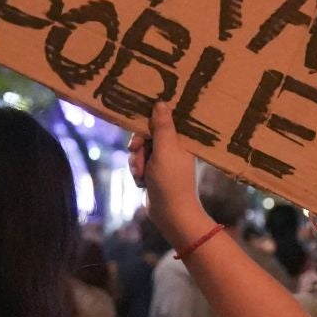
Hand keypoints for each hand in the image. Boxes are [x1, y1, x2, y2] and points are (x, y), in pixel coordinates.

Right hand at [128, 102, 203, 242]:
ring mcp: (163, 161)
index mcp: (181, 140)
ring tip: (141, 174)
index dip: (147, 125)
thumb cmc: (171, 181)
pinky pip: (139, 164)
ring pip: (140, 151)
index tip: (139, 132)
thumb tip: (161, 102)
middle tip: (135, 152)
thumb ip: (162, 127)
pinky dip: (137, 172)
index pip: (161, 121)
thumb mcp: (165, 150)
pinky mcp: (154, 173)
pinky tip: (142, 182)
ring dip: (136, 161)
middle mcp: (173, 148)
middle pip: (146, 135)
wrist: (171, 214)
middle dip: (138, 147)